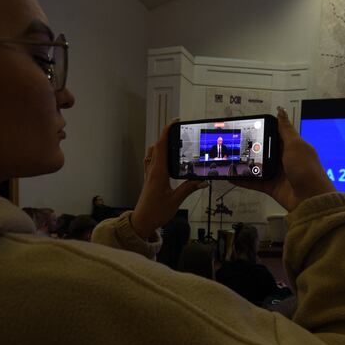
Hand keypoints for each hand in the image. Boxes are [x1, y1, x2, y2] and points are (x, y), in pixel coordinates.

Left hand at [131, 121, 207, 238]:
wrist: (142, 221)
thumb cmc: (156, 212)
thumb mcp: (176, 200)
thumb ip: (189, 188)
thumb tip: (202, 180)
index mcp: (158, 172)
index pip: (162, 146)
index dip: (167, 132)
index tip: (174, 122)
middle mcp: (152, 170)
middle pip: (157, 146)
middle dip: (166, 135)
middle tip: (178, 129)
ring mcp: (149, 174)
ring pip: (153, 153)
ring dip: (161, 144)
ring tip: (172, 141)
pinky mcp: (149, 180)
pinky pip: (151, 161)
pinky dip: (158, 154)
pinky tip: (164, 157)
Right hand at [233, 107, 334, 211]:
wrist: (310, 198)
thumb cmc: (306, 168)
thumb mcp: (295, 145)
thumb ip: (285, 130)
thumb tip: (281, 110)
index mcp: (291, 146)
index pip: (275, 133)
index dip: (263, 128)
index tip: (247, 123)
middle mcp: (284, 158)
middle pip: (264, 150)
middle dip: (250, 146)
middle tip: (233, 141)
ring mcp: (277, 173)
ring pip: (257, 166)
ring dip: (245, 163)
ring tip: (230, 157)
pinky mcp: (271, 186)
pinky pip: (254, 182)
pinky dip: (244, 180)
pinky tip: (232, 177)